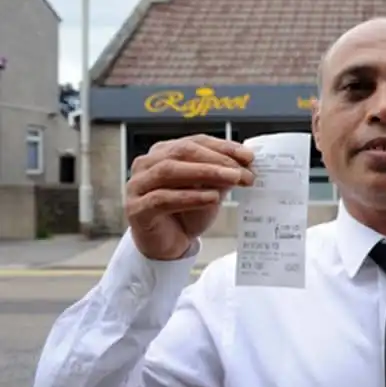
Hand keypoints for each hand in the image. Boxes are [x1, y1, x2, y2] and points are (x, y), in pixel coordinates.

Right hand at [125, 134, 254, 260]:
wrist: (170, 245)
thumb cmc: (188, 213)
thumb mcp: (210, 190)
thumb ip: (222, 175)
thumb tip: (246, 162)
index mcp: (163, 152)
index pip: (195, 142)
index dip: (223, 146)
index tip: (248, 156)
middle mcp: (146, 164)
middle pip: (182, 152)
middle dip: (216, 160)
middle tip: (241, 171)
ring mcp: (137, 185)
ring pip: (170, 171)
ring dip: (205, 173)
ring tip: (232, 180)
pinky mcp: (136, 209)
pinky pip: (162, 198)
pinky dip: (189, 196)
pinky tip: (211, 198)